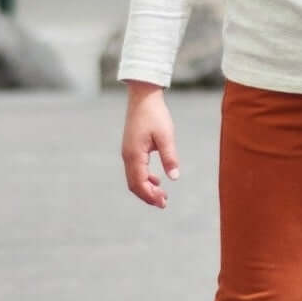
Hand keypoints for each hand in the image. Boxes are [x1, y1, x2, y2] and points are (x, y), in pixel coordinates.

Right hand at [122, 82, 179, 209]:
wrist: (143, 97)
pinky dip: (144, 178)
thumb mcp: (166, 136)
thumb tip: (174, 177)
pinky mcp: (131, 148)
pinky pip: (135, 169)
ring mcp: (127, 152)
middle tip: (163, 203)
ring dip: (146, 188)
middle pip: (134, 184)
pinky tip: (157, 179)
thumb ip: (170, 157)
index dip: (150, 195)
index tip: (163, 203)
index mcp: (135, 155)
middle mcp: (128, 156)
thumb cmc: (155, 115)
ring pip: (133, 178)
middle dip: (148, 196)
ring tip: (162, 194)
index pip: (139, 183)